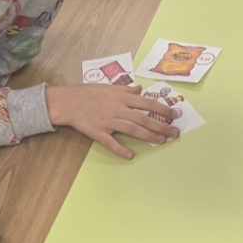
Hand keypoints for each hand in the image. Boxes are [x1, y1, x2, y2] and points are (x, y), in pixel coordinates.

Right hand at [45, 83, 180, 158]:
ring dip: (148, 136)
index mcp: (121, 97)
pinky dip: (120, 149)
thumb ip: (125, 89)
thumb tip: (140, 89)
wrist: (68, 101)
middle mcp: (118, 109)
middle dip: (161, 125)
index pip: (146, 103)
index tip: (175, 115)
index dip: (162, 109)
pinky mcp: (98, 132)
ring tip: (161, 141)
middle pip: (143, 118)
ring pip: (132, 129)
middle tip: (175, 133)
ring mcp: (108, 121)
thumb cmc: (88, 92)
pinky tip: (130, 155)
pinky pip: (110, 142)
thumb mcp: (108, 87)